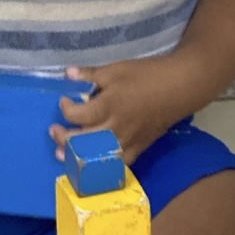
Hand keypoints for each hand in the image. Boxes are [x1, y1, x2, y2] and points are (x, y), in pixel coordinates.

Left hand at [49, 55, 190, 164]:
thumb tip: (69, 74)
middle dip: (64, 138)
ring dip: (77, 157)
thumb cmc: (147, 75)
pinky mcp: (139, 148)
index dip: (66, 109)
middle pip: (82, 141)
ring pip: (97, 156)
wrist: (179, 87)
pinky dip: (103, 166)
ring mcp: (127, 141)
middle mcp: (115, 127)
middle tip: (54, 131)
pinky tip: (93, 165)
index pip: (78, 115)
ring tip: (64, 154)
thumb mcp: (117, 69)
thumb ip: (91, 75)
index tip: (64, 100)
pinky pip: (118, 163)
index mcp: (108, 105)